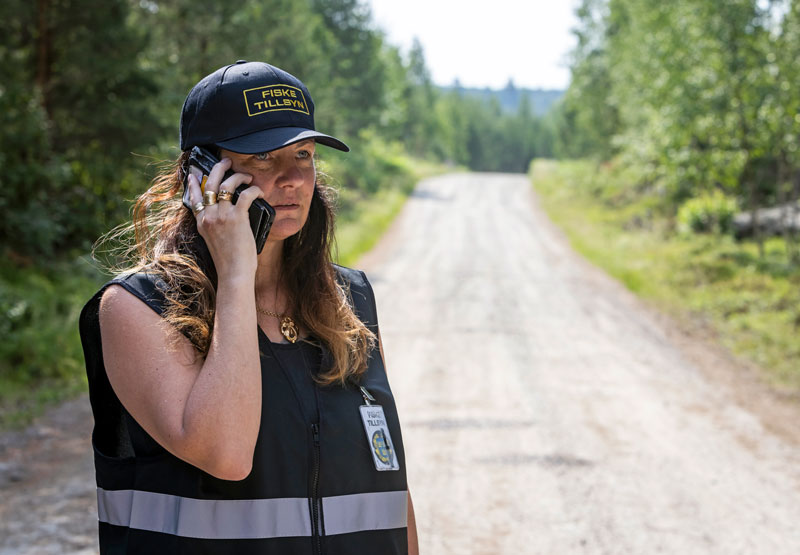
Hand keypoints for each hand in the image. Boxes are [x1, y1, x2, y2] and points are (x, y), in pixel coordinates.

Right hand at [186, 157, 263, 280]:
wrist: (233, 274)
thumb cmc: (228, 262)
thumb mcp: (214, 242)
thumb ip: (215, 226)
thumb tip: (227, 214)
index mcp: (201, 222)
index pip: (193, 196)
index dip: (193, 182)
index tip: (193, 173)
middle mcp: (209, 216)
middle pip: (209, 183)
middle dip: (218, 167)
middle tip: (227, 161)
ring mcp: (221, 216)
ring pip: (227, 184)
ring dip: (239, 176)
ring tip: (248, 176)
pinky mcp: (237, 217)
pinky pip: (245, 194)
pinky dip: (254, 189)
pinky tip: (259, 191)